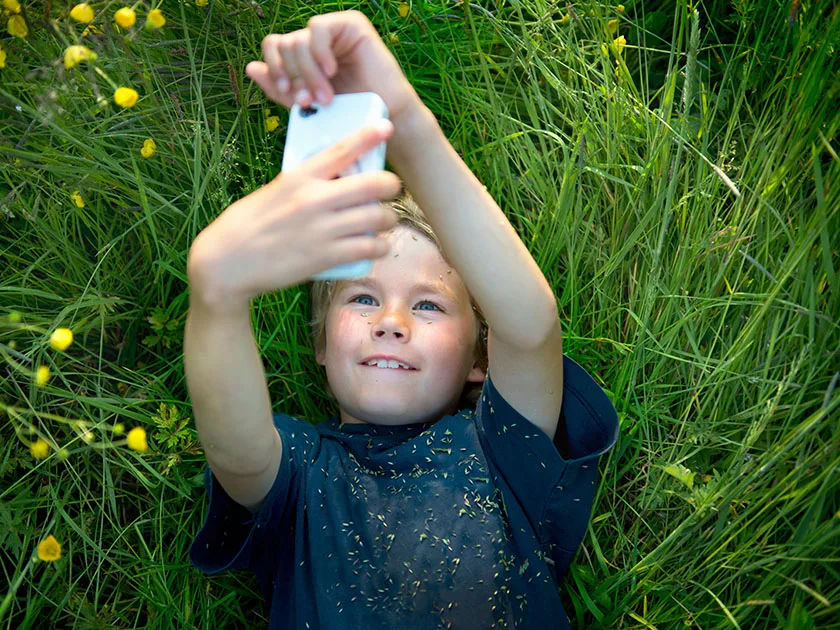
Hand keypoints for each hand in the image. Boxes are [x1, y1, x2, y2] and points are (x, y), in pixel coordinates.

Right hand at [187, 120, 401, 307]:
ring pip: (379, 217)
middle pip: (375, 184)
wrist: (228, 261)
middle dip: (391, 185)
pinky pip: (370, 247)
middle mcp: (315, 198)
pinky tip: (377, 245)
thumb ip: (308, 182)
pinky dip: (380, 246)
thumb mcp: (277, 189)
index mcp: (301, 175)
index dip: (369, 135)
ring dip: (388, 219)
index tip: (386, 127)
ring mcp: (322, 228)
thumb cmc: (251, 222)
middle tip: (389, 191)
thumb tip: (342, 179)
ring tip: (383, 222)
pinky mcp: (326, 257)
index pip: (343, 149)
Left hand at [245, 10, 420, 125]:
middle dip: (293, 77)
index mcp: (303, 55)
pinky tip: (331, 71)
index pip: (273, 45)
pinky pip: (317, 28)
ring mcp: (333, 30)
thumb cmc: (348, 115)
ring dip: (308, 73)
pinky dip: (319, 52)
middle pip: (283, 44)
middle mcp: (316, 40)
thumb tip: (250, 67)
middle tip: (309, 102)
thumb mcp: (306, 105)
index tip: (288, 94)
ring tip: (325, 96)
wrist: (382, 120)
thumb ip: (279, 87)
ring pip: (297, 40)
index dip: (274, 68)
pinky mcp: (351, 24)